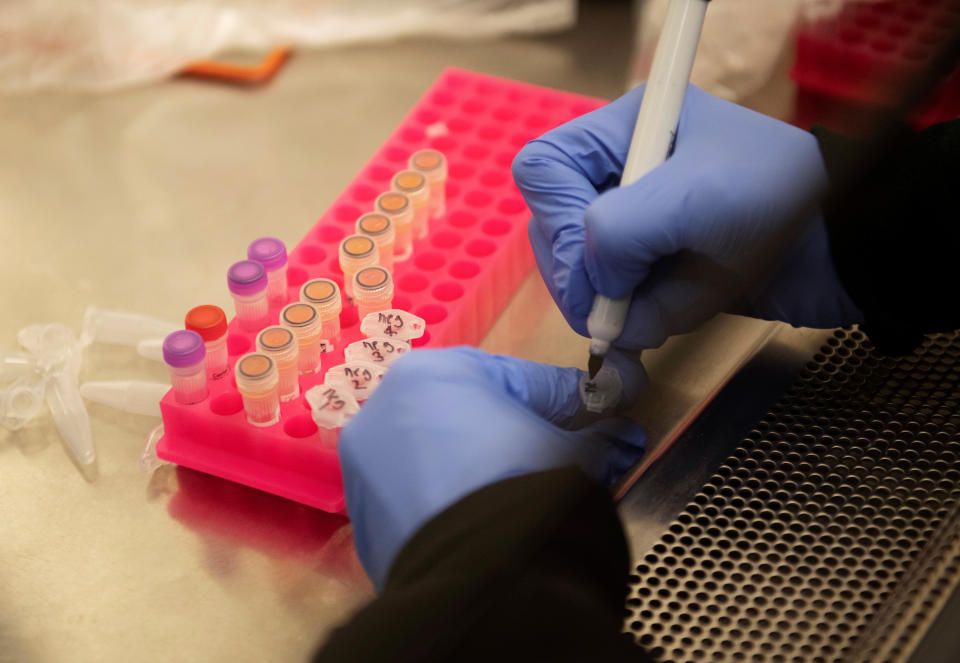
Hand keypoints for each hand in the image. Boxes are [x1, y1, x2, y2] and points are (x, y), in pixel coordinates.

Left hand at [338, 347, 645, 589]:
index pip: (517, 378)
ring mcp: (365, 465)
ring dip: (474, 466)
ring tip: (514, 493)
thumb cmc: (523, 485)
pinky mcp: (362, 518)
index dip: (564, 401)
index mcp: (433, 371)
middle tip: (554, 457)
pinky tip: (477, 522)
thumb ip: (598, 434)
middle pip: (468, 413)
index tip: (596, 415)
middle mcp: (384, 407)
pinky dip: (444, 504)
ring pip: (436, 455)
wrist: (474, 578)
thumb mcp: (573, 451)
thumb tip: (622, 435)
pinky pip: (416, 498)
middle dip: (513, 432)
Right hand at [512, 84, 863, 349]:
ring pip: (585, 278)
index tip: (592, 263)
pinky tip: (684, 311)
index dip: (556, 220)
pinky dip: (646, 320)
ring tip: (665, 309)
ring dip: (619, 304)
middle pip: (554, 230)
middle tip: (609, 313)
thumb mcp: (692, 200)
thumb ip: (617, 232)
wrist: (842, 252)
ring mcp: (641, 227)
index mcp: (628, 131)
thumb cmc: (777, 200)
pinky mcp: (658, 270)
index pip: (545, 171)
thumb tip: (592, 286)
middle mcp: (624, 176)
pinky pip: (624, 305)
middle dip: (582, 277)